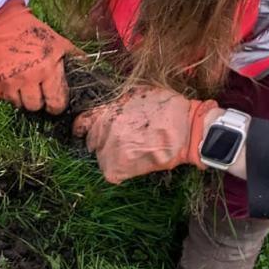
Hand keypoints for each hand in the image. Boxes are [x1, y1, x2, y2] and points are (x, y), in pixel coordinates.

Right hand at [0, 0, 81, 112]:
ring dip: (22, 97)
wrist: (0, 23)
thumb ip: (76, 58)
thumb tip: (93, 71)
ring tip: (22, 81)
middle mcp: (26, 77)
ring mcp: (7, 82)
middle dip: (38, 101)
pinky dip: (7, 92)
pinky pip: (3, 98)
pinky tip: (9, 76)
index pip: (56, 103)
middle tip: (37, 89)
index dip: (56, 105)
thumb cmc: (33, 33)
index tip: (54, 101)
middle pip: (35, 107)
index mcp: (46, 68)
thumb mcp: (59, 42)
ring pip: (18, 105)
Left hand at [72, 86, 218, 183]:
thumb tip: (110, 108)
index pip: (81, 123)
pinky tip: (135, 165)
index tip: (88, 133)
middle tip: (125, 143)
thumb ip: (118, 103)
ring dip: (113, 158)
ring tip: (134, 153)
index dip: (85, 129)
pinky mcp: (118, 167)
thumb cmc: (167, 109)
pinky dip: (122, 172)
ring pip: (102, 158)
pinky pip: (112, 174)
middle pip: (92, 142)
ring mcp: (108, 148)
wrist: (187, 128)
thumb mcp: (137, 94)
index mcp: (105, 111)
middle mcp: (103, 129)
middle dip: (104, 143)